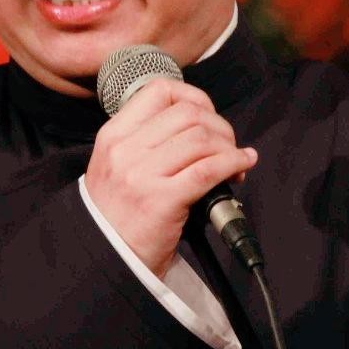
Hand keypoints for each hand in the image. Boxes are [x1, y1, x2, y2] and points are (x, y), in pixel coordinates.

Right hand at [84, 77, 256, 275]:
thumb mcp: (116, 166)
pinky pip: (210, 169)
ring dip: (229, 147)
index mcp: (113, 136)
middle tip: (227, 146)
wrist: (106, 257)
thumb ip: (145, 140)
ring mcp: (142, 174)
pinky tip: (242, 165)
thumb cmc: (118, 214)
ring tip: (234, 162)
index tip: (207, 115)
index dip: (194, 97)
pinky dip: (234, 162)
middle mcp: (125, 150)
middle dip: (219, 126)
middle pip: (189, 114)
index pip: (159, 92)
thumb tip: (197, 122)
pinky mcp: (163, 200)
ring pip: (202, 139)